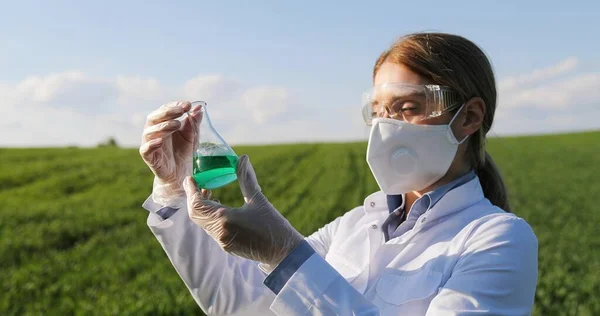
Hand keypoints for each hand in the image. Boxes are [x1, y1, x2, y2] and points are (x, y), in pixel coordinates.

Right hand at [139, 101, 201, 206]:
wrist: (180, 173)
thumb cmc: (183, 152)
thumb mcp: (192, 136)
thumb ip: (194, 123)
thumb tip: (199, 109)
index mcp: (163, 123)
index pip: (165, 109)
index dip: (175, 105)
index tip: (188, 104)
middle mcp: (154, 131)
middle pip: (154, 117)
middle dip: (168, 112)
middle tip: (181, 110)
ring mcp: (149, 143)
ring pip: (150, 131)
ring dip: (163, 126)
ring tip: (177, 124)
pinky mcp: (148, 157)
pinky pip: (146, 149)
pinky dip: (152, 144)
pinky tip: (160, 141)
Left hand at [182, 154, 303, 266]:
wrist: (284, 253)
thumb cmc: (274, 226)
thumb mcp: (259, 199)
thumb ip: (246, 178)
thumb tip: (242, 158)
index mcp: (224, 220)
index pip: (197, 205)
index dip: (191, 191)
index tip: (190, 178)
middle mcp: (219, 233)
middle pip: (195, 214)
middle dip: (194, 198)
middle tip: (198, 183)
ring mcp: (223, 241)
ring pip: (203, 222)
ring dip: (202, 207)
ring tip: (209, 191)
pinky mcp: (228, 246)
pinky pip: (212, 228)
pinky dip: (210, 216)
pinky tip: (220, 206)